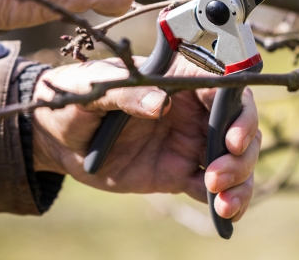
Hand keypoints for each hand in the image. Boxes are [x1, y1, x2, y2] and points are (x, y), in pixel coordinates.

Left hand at [31, 56, 260, 220]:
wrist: (56, 137)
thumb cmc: (76, 98)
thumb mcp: (94, 88)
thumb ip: (126, 93)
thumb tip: (159, 103)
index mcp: (178, 80)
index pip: (225, 90)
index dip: (240, 113)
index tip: (232, 139)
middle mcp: (192, 110)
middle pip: (240, 127)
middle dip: (242, 154)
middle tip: (218, 174)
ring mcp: (189, 142)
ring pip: (234, 160)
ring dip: (239, 180)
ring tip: (223, 202)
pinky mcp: (179, 173)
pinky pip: (212, 188)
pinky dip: (226, 203)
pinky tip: (225, 217)